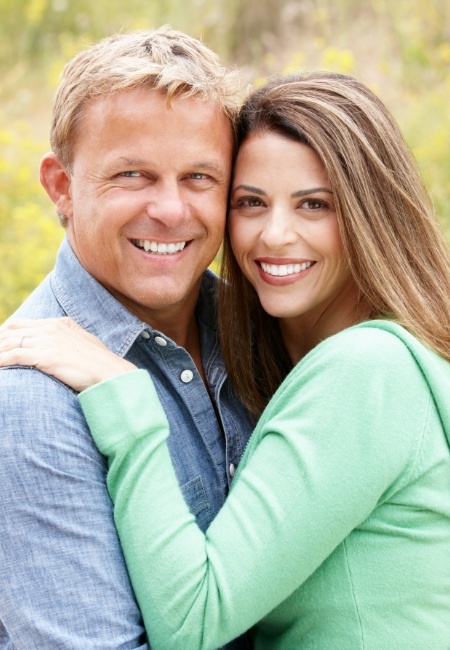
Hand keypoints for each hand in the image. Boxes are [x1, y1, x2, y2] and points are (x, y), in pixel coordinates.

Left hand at [0, 317, 136, 391]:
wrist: (111, 373)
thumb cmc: (101, 364)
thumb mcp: (83, 344)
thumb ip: (68, 340)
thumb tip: (59, 347)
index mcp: (59, 324)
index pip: (20, 324)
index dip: (4, 335)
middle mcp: (51, 329)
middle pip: (11, 332)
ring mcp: (48, 341)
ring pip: (9, 344)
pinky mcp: (46, 356)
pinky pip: (14, 356)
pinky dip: (2, 361)